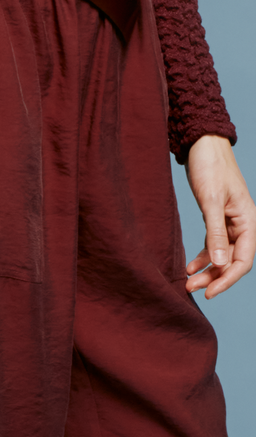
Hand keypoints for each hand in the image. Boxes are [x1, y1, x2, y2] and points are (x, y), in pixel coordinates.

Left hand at [185, 134, 255, 298]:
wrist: (202, 144)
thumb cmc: (210, 167)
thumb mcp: (211, 201)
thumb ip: (215, 232)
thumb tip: (219, 263)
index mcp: (249, 220)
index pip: (243, 260)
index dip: (227, 279)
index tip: (209, 293)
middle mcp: (243, 224)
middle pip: (231, 260)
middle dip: (213, 277)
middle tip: (190, 289)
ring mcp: (230, 221)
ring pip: (221, 254)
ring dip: (207, 270)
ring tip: (188, 283)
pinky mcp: (217, 217)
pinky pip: (213, 243)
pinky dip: (202, 256)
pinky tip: (190, 266)